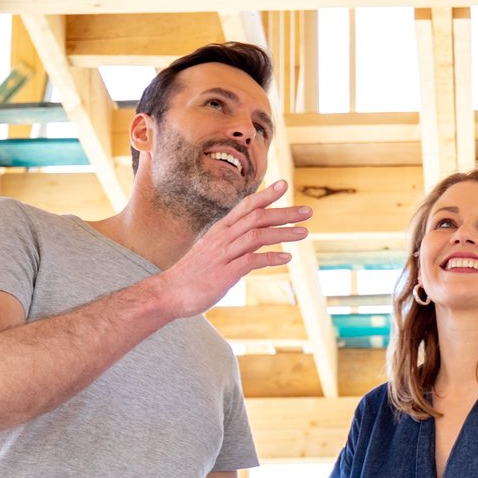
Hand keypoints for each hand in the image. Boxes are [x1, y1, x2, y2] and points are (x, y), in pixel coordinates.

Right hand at [154, 180, 310, 318]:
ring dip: (283, 233)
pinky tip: (286, 258)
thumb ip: (231, 243)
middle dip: (284, 213)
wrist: (169, 293)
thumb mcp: (212, 251)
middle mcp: (223, 238)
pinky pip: (251, 260)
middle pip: (257, 217)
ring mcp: (224, 254)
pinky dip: (271, 257)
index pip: (246, 206)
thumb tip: (251, 239)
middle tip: (308, 211)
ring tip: (304, 233)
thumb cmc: (192, 273)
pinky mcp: (225, 273)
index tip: (284, 185)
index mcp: (220, 230)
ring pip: (257, 235)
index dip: (266, 195)